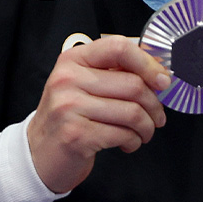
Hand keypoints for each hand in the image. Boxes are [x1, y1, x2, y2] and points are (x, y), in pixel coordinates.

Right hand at [26, 36, 170, 193]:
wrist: (39, 153)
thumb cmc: (71, 117)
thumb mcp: (85, 85)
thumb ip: (116, 72)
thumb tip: (159, 71)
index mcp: (73, 59)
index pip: (119, 48)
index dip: (148, 64)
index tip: (163, 81)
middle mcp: (67, 79)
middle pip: (133, 85)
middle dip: (155, 105)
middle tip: (158, 117)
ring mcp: (69, 107)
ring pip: (133, 112)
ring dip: (147, 127)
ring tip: (144, 132)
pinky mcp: (75, 134)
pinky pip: (123, 134)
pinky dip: (133, 141)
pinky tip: (128, 143)